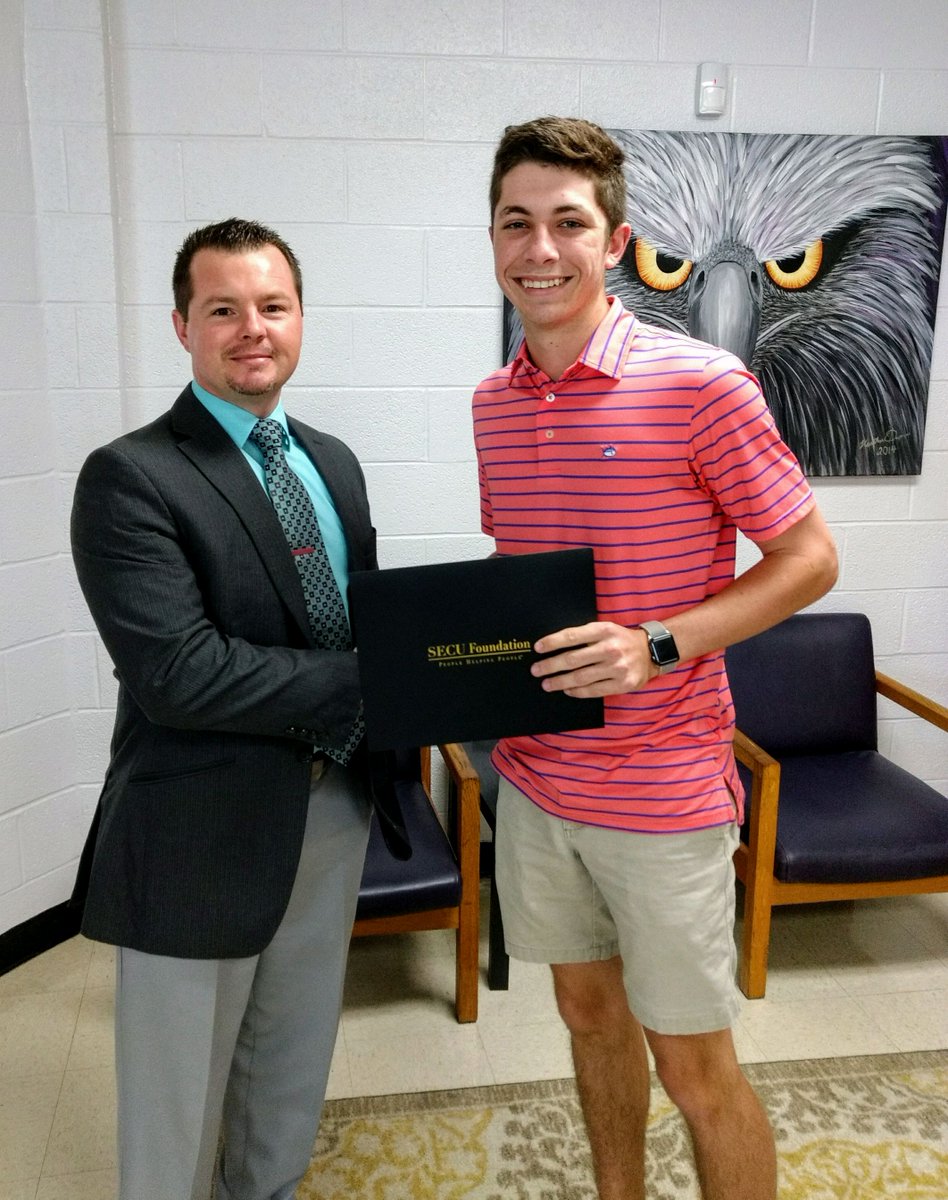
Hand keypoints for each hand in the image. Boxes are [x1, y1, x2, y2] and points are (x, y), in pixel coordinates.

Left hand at [531, 622, 655, 697]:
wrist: (651, 652)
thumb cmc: (621, 640)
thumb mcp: (606, 629)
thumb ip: (585, 636)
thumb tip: (555, 645)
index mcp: (604, 630)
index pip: (572, 636)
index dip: (553, 642)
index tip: (538, 647)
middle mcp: (610, 648)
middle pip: (573, 659)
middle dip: (550, 665)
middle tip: (536, 670)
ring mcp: (617, 668)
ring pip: (581, 677)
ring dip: (560, 681)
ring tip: (547, 683)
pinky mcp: (623, 684)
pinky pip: (593, 690)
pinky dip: (577, 691)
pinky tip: (567, 690)